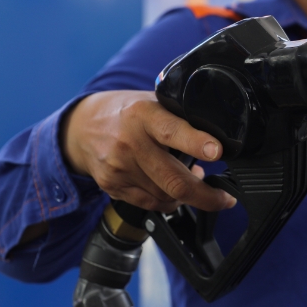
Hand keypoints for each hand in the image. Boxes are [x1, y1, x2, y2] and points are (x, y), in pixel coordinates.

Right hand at [62, 90, 236, 212]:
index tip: (216, 152)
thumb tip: (216, 139)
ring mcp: (119, 168)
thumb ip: (180, 118)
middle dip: (206, 195)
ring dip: (187, 195)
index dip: (196, 143)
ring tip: (195, 183)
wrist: (81, 127)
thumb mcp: (153, 102)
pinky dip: (168, 201)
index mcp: (144, 115)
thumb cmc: (126, 113)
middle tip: (225, 199)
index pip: (172, 131)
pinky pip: (150, 203)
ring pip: (165, 196)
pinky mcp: (112, 186)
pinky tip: (173, 190)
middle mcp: (129, 143)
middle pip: (173, 179)